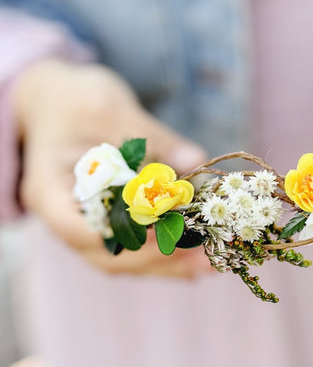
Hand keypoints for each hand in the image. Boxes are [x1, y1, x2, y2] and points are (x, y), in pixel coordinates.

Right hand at [16, 59, 211, 278]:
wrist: (60, 104)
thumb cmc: (76, 101)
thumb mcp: (111, 107)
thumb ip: (152, 136)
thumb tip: (194, 160)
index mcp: (49, 188)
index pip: (75, 228)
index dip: (120, 235)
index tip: (163, 230)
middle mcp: (66, 216)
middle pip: (106, 254)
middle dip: (157, 257)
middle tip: (202, 256)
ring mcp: (87, 224)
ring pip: (124, 259)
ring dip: (167, 264)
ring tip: (208, 263)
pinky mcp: (111, 221)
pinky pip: (136, 247)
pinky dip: (166, 253)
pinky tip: (199, 254)